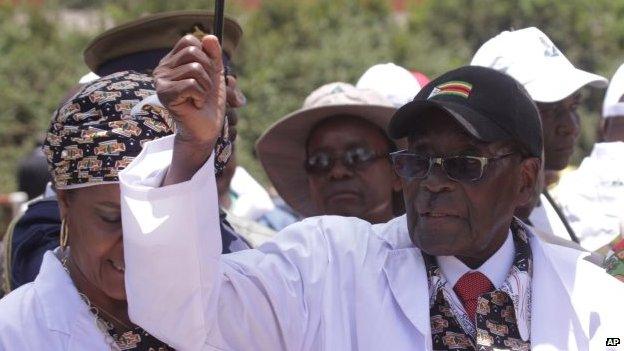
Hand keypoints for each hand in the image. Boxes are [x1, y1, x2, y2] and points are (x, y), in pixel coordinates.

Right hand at [154, 34, 225, 149]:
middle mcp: (162, 68)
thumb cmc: (209, 102)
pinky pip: (191, 84)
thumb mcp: (215, 73)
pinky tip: (195, 105)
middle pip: (193, 53)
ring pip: (195, 69)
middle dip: (208, 72)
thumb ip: (214, 54)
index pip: (190, 41)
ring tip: (199, 98)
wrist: (205, 129)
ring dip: (206, 86)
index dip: (206, 56)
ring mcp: (161, 81)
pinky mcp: (165, 94)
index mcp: (172, 61)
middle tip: (204, 89)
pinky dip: (200, 96)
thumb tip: (210, 37)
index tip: (207, 74)